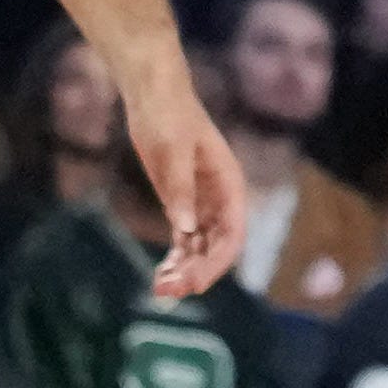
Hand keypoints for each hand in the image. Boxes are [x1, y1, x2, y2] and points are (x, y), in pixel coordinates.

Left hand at [128, 76, 246, 300]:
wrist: (154, 95)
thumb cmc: (169, 115)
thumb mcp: (174, 151)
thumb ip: (180, 189)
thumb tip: (186, 229)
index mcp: (229, 184)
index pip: (233, 233)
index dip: (217, 262)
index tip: (195, 284)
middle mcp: (220, 198)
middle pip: (217, 247)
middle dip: (196, 272)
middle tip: (168, 292)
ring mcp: (201, 202)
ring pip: (200, 248)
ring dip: (185, 271)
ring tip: (160, 290)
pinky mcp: (181, 203)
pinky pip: (184, 240)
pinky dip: (175, 260)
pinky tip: (160, 276)